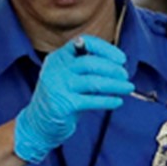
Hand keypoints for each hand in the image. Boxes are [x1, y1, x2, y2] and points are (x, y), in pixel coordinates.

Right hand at [13, 36, 130, 163]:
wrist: (39, 123)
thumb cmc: (60, 97)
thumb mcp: (68, 76)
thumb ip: (87, 68)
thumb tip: (118, 66)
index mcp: (58, 57)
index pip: (83, 43)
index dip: (105, 48)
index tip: (121, 58)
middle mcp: (56, 69)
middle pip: (90, 63)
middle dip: (112, 69)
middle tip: (125, 76)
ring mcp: (58, 87)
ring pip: (93, 82)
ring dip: (115, 85)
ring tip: (127, 88)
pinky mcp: (63, 105)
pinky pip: (91, 101)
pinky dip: (108, 101)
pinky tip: (117, 102)